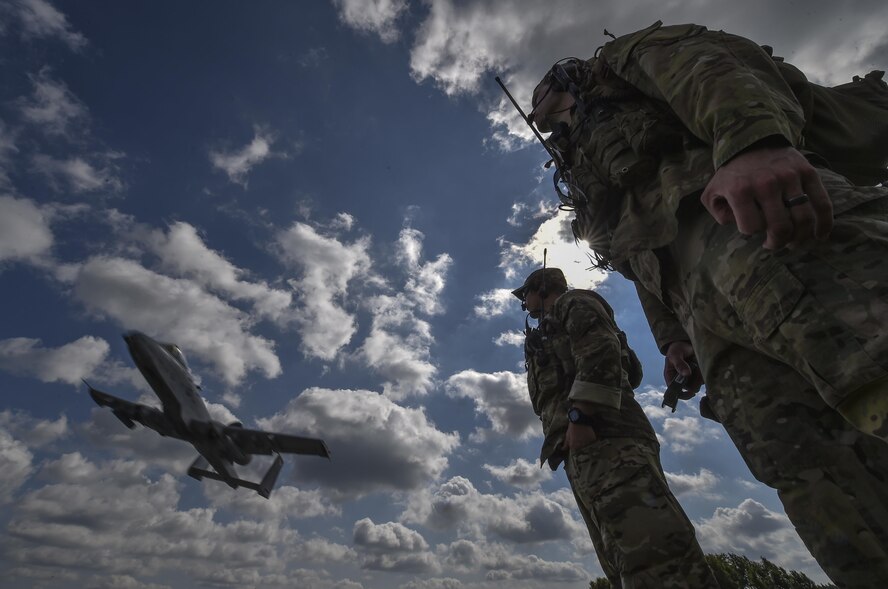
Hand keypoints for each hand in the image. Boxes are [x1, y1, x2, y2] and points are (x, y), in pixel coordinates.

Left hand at [562, 421, 596, 450]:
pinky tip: (586, 433)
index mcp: (573, 445)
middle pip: (580, 447)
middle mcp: (580, 445)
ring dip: (584, 441)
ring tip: (582, 433)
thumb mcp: (568, 434)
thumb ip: (566, 443)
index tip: (574, 440)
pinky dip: (589, 438)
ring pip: (586, 444)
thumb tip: (563, 449)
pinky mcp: (592, 439)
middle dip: (579, 443)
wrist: (580, 418)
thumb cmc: (572, 426)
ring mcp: (587, 442)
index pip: (574, 449)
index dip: (573, 444)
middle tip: (578, 435)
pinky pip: (591, 441)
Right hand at [664, 341, 702, 393]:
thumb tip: (686, 374)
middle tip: (696, 371)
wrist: (687, 344)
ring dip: (699, 376)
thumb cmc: (677, 349)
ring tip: (696, 364)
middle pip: (689, 389)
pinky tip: (700, 364)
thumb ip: (679, 364)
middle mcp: (680, 380)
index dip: (682, 394)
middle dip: (694, 383)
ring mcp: (690, 378)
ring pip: (698, 385)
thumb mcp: (675, 354)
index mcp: (671, 377)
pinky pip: (703, 379)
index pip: (675, 390)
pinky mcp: (698, 376)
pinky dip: (704, 373)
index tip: (690, 392)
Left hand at [701, 141, 832, 248]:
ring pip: (802, 218)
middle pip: (780, 227)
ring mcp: (790, 177)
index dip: (751, 232)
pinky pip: (822, 202)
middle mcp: (766, 183)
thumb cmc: (732, 174)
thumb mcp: (713, 192)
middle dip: (778, 242)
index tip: (751, 228)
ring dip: (800, 237)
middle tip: (774, 243)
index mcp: (741, 190)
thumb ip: (717, 213)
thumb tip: (735, 225)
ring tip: (793, 241)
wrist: (752, 142)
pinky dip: (824, 223)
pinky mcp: (808, 172)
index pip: (752, 228)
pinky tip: (820, 236)